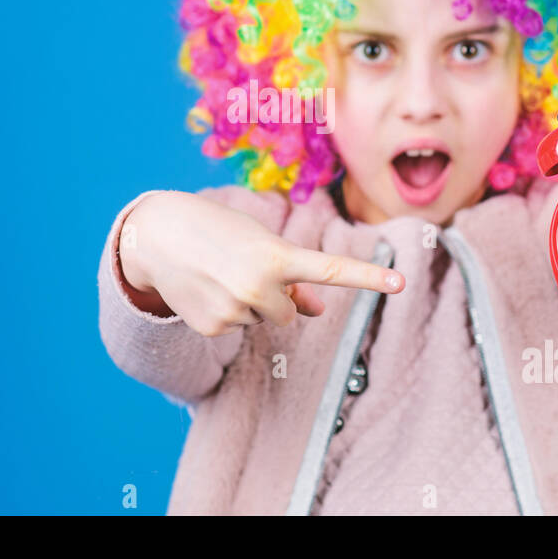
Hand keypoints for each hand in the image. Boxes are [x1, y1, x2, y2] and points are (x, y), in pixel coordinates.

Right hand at [118, 191, 405, 337]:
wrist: (156, 235)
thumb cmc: (217, 230)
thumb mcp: (259, 242)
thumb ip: (293, 277)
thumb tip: (317, 310)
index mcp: (276, 257)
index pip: (332, 271)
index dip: (368, 277)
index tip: (401, 283)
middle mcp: (258, 287)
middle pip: (289, 312)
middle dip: (275, 297)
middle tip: (242, 269)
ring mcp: (234, 312)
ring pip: (261, 320)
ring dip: (247, 302)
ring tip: (218, 275)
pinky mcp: (212, 328)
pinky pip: (235, 328)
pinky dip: (225, 312)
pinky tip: (204, 289)